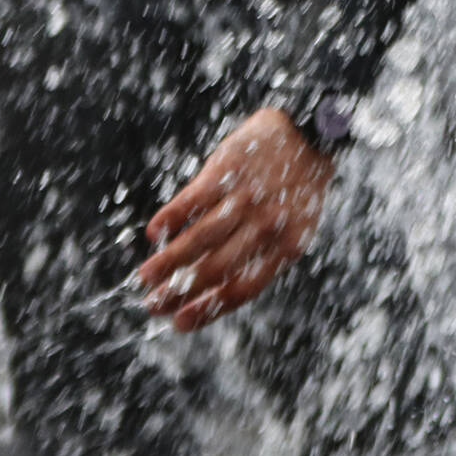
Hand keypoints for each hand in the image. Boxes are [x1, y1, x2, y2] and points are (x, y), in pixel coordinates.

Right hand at [138, 108, 333, 332]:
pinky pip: (192, 200)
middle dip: (178, 292)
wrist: (311, 133)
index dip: (206, 309)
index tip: (178, 322)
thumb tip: (215, 291)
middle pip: (214, 268)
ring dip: (168, 261)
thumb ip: (262, 256)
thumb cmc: (298, 190)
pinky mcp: (227, 169)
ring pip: (198, 238)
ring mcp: (245, 197)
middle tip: (152, 305)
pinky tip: (154, 233)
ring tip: (145, 277)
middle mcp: (266, 226)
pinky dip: (171, 218)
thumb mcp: (295, 228)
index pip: (241, 289)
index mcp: (287, 247)